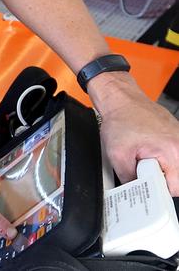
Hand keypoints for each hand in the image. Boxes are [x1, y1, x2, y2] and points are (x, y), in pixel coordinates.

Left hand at [92, 74, 178, 193]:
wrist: (121, 98)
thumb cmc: (120, 117)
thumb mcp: (117, 153)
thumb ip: (128, 177)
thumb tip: (133, 190)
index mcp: (171, 151)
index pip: (174, 188)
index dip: (156, 190)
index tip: (146, 186)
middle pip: (177, 179)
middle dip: (158, 179)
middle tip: (142, 169)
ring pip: (176, 168)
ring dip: (161, 168)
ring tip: (145, 156)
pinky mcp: (176, 135)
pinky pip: (174, 156)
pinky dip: (162, 157)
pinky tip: (148, 150)